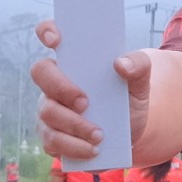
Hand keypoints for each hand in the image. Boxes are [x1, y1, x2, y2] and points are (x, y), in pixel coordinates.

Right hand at [31, 20, 151, 158]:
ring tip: (99, 135)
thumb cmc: (129, 99)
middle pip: (40, 73)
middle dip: (61, 88)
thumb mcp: (141, 81)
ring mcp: (49, 108)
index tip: (56, 40)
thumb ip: (138, 66)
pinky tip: (93, 150)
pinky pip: (52, 141)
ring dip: (73, 125)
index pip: (49, 34)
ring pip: (46, 113)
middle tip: (85, 103)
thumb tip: (120, 63)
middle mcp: (54, 81)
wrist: (131, 132)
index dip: (47, 31)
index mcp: (73, 60)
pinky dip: (73, 147)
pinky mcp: (52, 136)